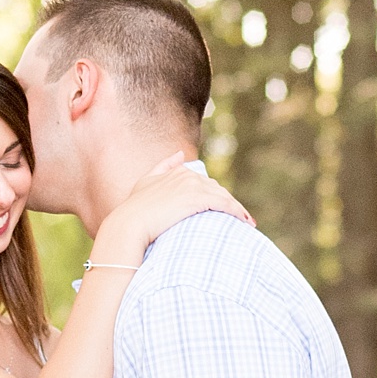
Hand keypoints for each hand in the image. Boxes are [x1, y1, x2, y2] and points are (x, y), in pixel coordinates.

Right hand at [100, 157, 252, 260]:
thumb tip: (180, 153)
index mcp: (177, 172)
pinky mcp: (199, 199)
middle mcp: (187, 176)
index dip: (216, 196)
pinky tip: (245, 222)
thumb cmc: (134, 209)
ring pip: (224, 197)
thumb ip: (163, 166)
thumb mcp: (146, 182)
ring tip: (247, 223)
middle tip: (240, 219)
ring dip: (237, 209)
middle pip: (217, 189)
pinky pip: (225, 205)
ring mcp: (193, 186)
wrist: (130, 224)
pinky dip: (237, 212)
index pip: (204, 183)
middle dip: (228, 203)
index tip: (224, 208)